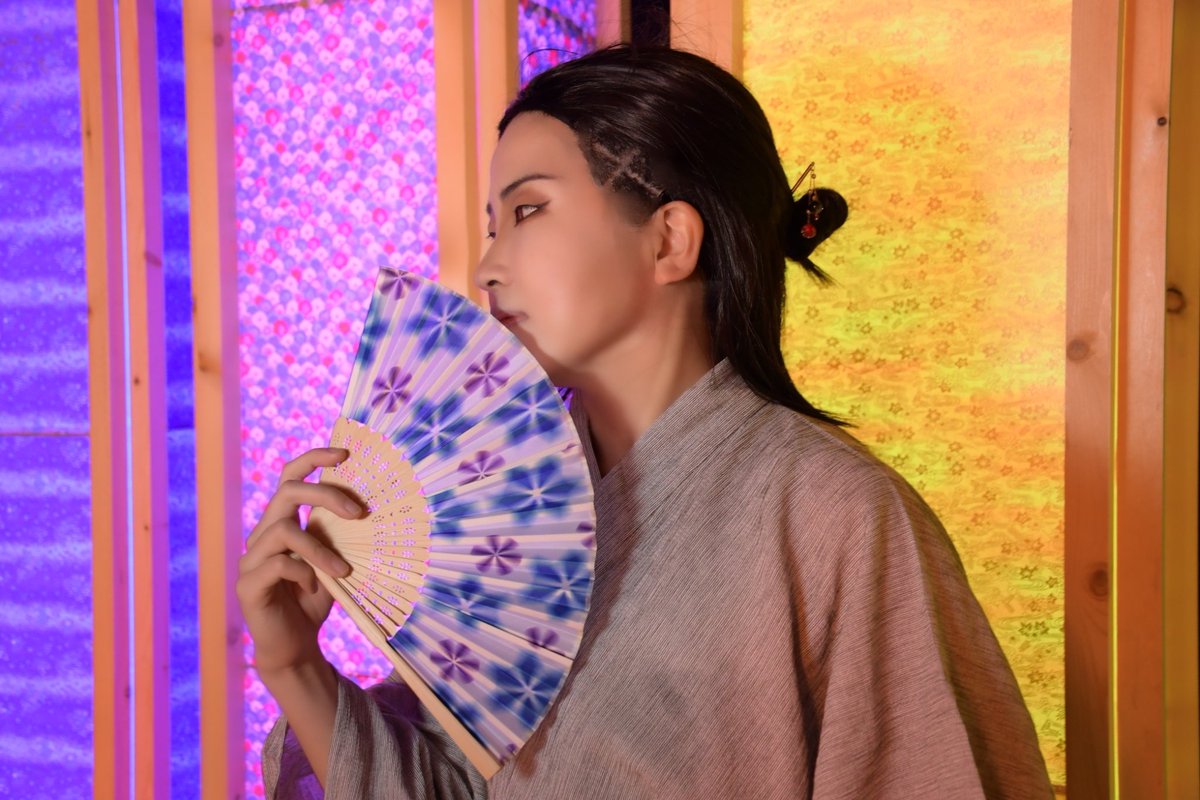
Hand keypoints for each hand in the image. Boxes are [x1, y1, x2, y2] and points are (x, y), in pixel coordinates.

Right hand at [237, 447, 362, 676]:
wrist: (294, 646)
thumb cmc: (315, 601)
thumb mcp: (332, 561)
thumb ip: (337, 534)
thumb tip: (366, 503)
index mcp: (281, 523)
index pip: (290, 478)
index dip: (314, 459)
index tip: (346, 454)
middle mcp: (262, 535)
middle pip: (287, 493)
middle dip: (325, 494)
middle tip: (359, 512)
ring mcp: (251, 559)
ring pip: (284, 531)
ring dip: (320, 550)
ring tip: (342, 572)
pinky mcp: (248, 585)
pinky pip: (278, 565)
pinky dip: (303, 573)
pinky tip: (314, 589)